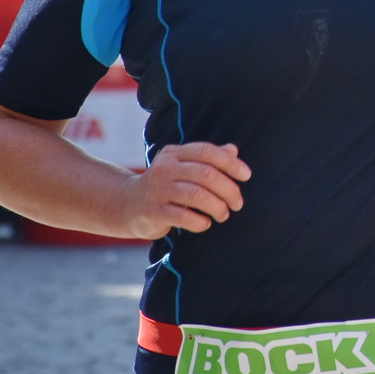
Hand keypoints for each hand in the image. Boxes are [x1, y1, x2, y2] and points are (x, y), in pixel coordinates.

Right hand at [121, 141, 251, 237]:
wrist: (127, 205)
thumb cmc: (165, 185)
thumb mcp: (182, 167)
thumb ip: (206, 159)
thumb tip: (233, 150)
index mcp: (175, 153)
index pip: (206, 151)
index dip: (230, 163)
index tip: (246, 176)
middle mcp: (165, 168)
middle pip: (205, 175)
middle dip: (228, 190)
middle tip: (238, 203)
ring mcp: (157, 190)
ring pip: (197, 196)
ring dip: (217, 207)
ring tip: (223, 214)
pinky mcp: (153, 212)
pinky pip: (184, 217)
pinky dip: (200, 222)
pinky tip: (205, 223)